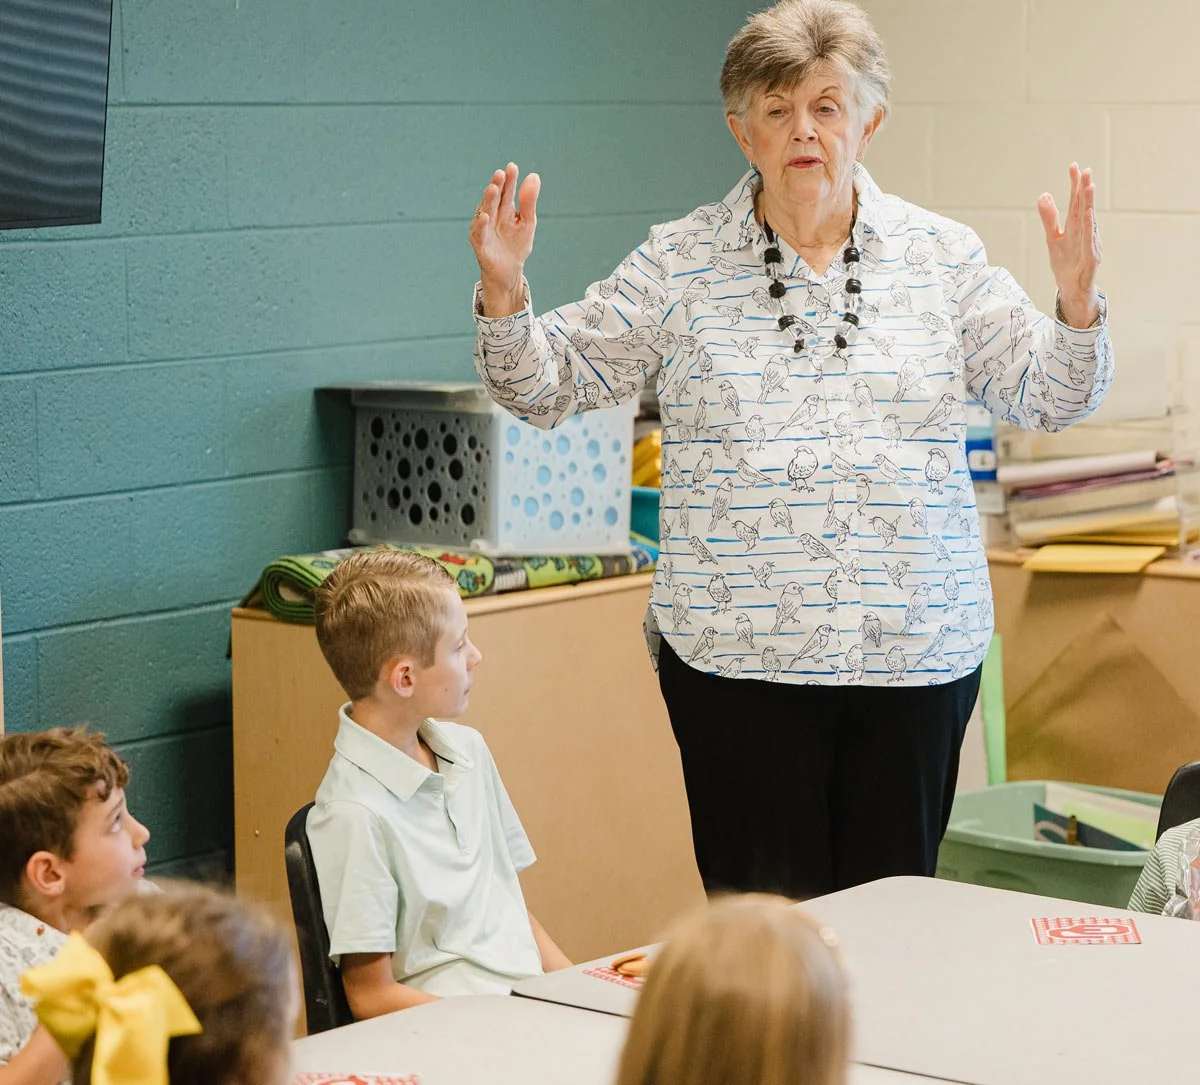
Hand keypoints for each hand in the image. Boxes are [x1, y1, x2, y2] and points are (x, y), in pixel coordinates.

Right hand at [470, 163, 539, 315]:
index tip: (512, 167)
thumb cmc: (516, 245)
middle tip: (500, 173)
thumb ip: (528, 201)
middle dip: (497, 186)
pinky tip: (485, 216)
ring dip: (488, 200)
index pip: (506, 191)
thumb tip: (534, 176)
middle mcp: (492, 215)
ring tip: (492, 188)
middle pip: (494, 198)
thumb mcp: (527, 222)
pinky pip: (479, 233)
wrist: (509, 272)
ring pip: (485, 211)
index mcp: (504, 209)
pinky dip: (481, 225)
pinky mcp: (480, 244)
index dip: (509, 180)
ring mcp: (484, 229)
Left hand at [1037, 163, 1100, 326]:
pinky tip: (1088, 215)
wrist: (1071, 287)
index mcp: (1075, 225)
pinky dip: (1089, 228)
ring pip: (1089, 221)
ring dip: (1089, 204)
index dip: (1074, 184)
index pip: (1075, 201)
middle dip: (1084, 189)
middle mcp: (1085, 231)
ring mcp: (1089, 243)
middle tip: (1085, 170)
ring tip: (1089, 187)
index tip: (1073, 166)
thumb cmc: (1065, 262)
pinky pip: (1089, 241)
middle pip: (1084, 207)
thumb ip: (1049, 218)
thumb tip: (1044, 195)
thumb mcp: (1052, 238)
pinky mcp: (1091, 257)